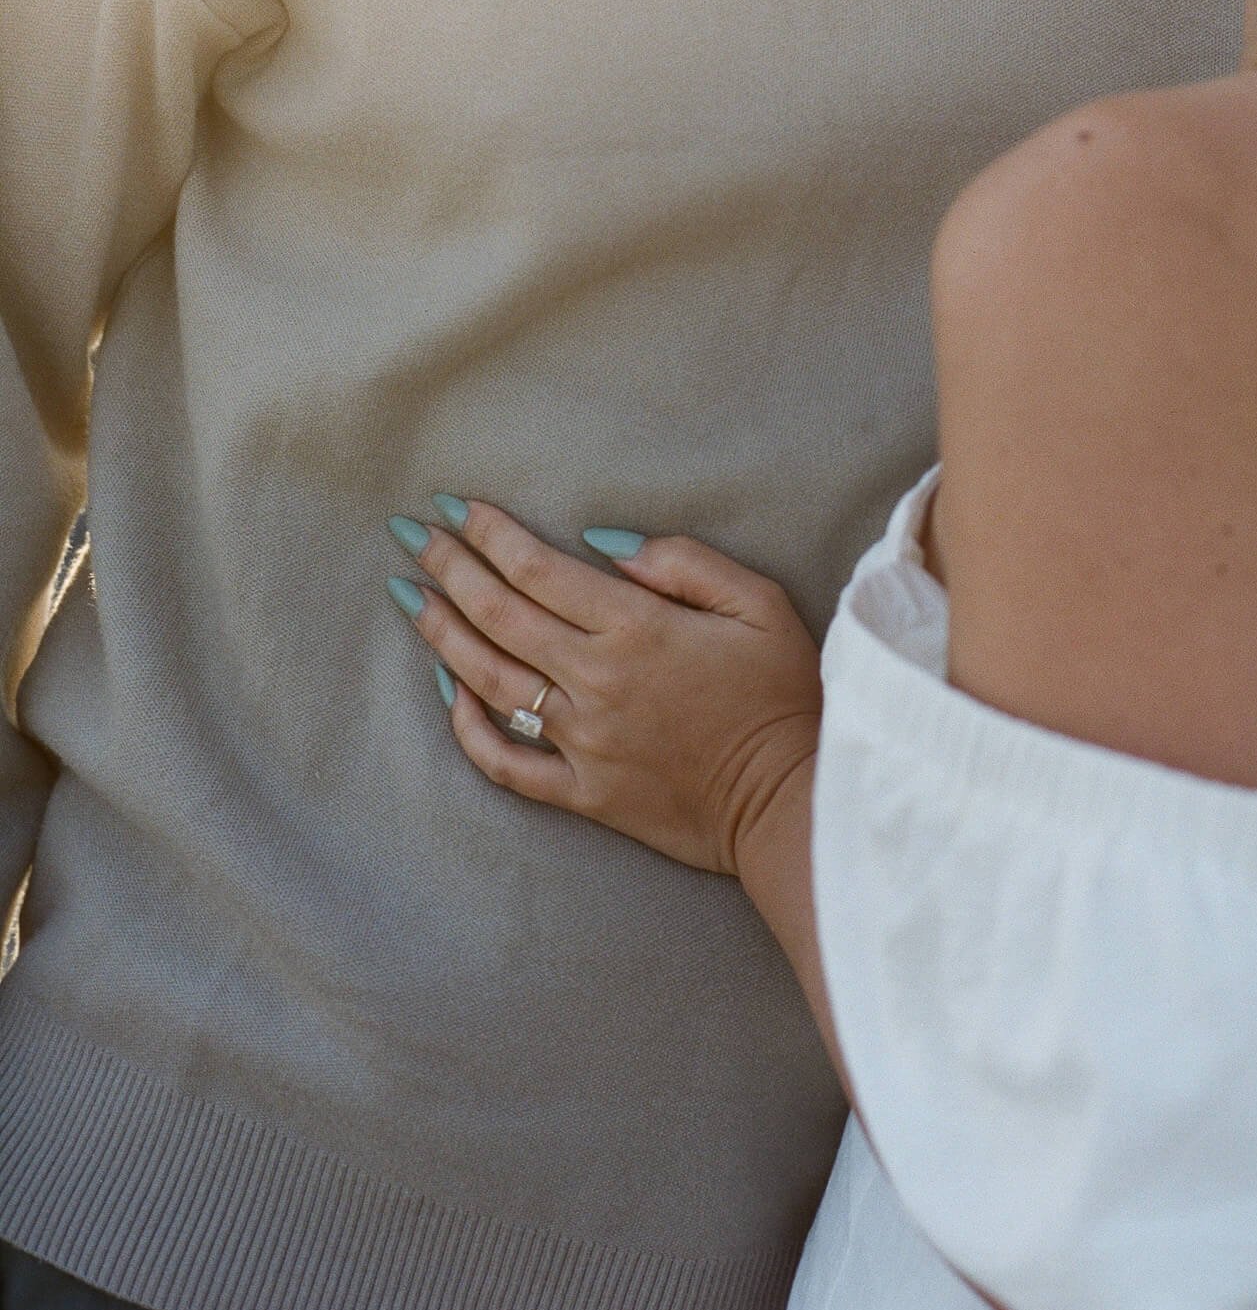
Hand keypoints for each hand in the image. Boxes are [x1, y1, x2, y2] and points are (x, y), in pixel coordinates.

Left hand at [388, 499, 821, 873]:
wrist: (790, 801)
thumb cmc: (782, 694)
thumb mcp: (758, 603)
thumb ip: (684, 564)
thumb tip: (605, 547)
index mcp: (637, 629)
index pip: (540, 570)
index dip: (490, 535)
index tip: (455, 507)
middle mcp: (597, 681)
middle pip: (501, 616)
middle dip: (451, 569)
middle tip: (414, 537)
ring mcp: (583, 742)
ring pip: (489, 680)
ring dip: (443, 634)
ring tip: (411, 597)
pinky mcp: (583, 793)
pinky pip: (506, 762)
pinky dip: (468, 727)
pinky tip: (449, 692)